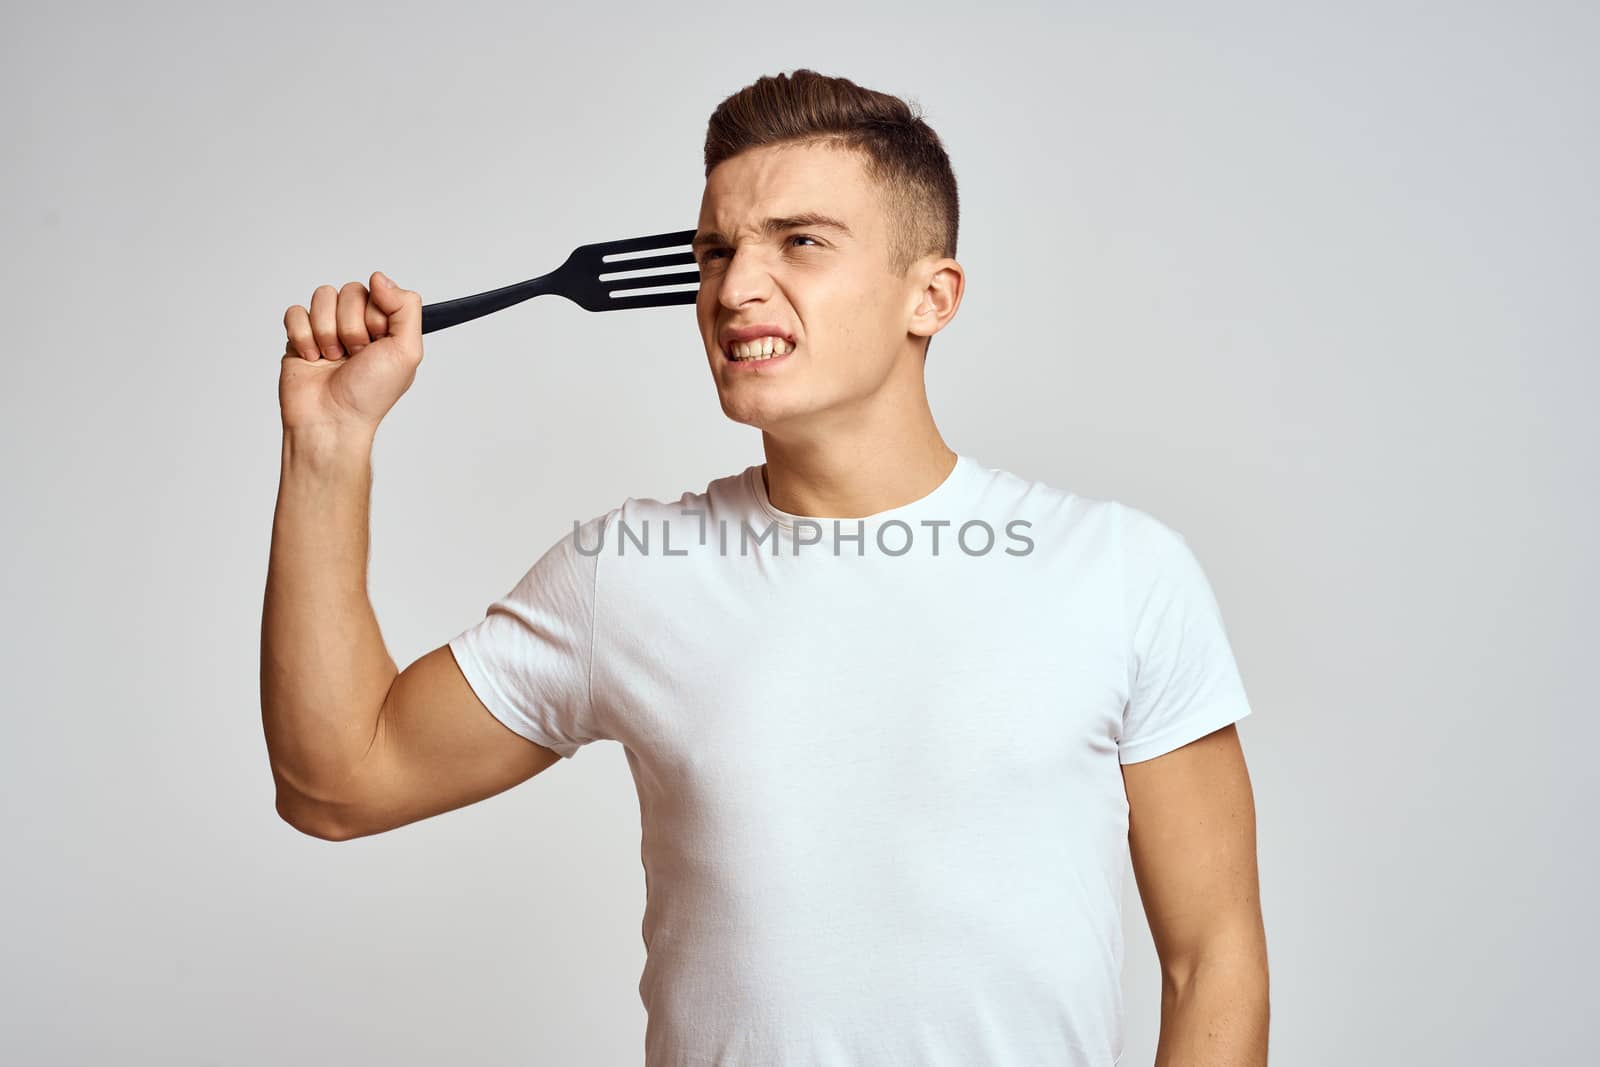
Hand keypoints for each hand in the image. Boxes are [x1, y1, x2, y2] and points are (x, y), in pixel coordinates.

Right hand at [279, 272, 422, 435]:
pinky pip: (296, 312)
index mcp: (385, 327)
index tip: (377, 341)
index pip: (379, 290)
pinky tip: (312, 357)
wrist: (331, 419)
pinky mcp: (300, 336)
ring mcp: (327, 329)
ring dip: (327, 331)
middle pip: (349, 290)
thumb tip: (380, 278)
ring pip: (322, 297)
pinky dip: (303, 336)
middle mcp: (357, 325)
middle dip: (351, 326)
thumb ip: (406, 308)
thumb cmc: (370, 395)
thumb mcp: (407, 352)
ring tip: (333, 358)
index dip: (375, 315)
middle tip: (355, 354)